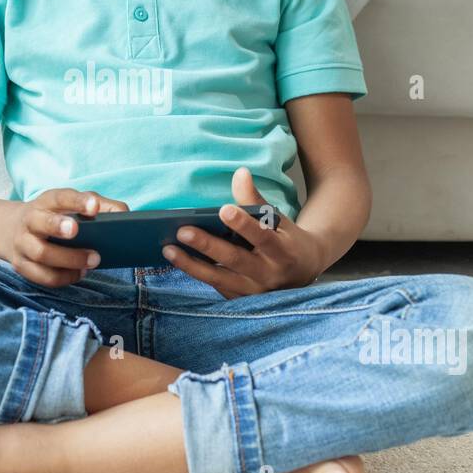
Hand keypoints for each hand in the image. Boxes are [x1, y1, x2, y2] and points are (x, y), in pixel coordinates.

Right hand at [0, 186, 129, 287]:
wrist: (9, 229)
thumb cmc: (53, 216)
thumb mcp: (71, 205)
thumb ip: (99, 205)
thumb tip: (124, 213)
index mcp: (45, 202)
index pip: (59, 198)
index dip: (76, 201)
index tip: (93, 206)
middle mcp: (30, 221)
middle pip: (41, 223)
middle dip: (59, 227)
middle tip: (80, 232)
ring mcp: (23, 245)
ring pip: (41, 253)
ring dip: (69, 259)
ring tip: (94, 260)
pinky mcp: (22, 266)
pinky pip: (42, 276)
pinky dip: (63, 277)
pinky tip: (80, 274)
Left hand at [161, 166, 324, 299]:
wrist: (303, 272)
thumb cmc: (286, 239)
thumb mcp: (278, 219)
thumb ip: (255, 199)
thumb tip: (240, 173)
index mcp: (283, 251)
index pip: (262, 236)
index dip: (244, 224)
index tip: (223, 210)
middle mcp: (269, 274)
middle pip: (235, 259)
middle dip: (207, 246)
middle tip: (182, 231)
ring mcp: (254, 291)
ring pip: (219, 278)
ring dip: (192, 265)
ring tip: (168, 249)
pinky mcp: (242, 299)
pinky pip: (216, 286)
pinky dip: (196, 273)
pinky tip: (177, 260)